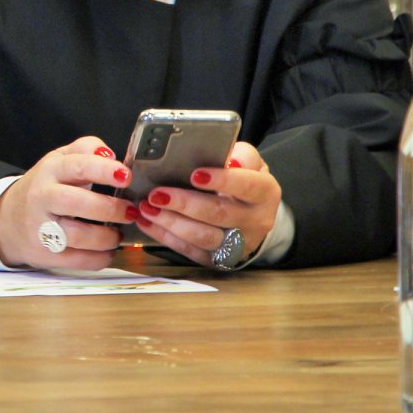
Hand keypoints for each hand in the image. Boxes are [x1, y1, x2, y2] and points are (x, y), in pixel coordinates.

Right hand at [0, 137, 137, 269]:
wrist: (8, 220)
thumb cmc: (44, 189)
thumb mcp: (59, 160)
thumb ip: (85, 149)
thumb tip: (109, 153)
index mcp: (50, 171)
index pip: (77, 166)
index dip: (104, 170)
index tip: (126, 176)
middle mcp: (42, 197)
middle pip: (77, 203)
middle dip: (110, 208)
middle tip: (130, 211)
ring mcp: (41, 228)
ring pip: (80, 236)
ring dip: (107, 237)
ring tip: (117, 234)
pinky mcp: (44, 253)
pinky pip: (78, 260)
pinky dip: (99, 258)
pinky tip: (106, 250)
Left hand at [133, 142, 280, 266]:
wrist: (252, 213)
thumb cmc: (243, 179)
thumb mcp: (248, 162)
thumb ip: (240, 154)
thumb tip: (225, 157)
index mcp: (266, 192)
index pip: (247, 186)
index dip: (222, 180)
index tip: (195, 174)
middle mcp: (256, 221)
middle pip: (219, 214)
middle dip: (185, 203)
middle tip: (157, 194)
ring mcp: (239, 244)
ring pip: (203, 237)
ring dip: (171, 223)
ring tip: (147, 208)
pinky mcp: (219, 258)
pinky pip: (190, 250)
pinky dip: (165, 236)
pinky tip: (147, 221)